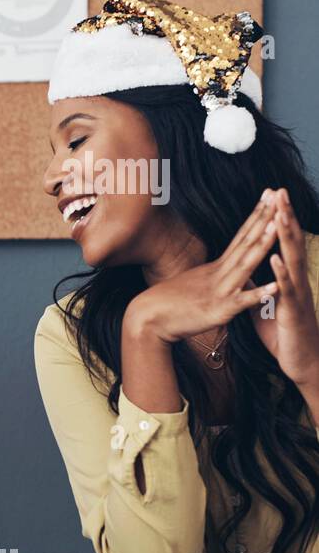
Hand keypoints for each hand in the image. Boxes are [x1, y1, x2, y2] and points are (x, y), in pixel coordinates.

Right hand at [125, 189, 279, 343]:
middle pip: (245, 243)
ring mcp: (219, 291)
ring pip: (244, 265)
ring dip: (262, 246)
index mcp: (215, 268)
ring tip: (277, 226)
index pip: (240, 236)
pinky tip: (275, 286)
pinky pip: (241, 302)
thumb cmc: (166, 305)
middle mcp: (219, 274)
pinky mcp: (218, 311)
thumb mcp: (192, 284)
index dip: (256, 215)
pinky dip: (258, 294)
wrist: (146, 320)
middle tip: (279, 194)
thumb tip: (217, 273)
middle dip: (264, 218)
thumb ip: (209, 278)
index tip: (269, 195)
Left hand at [253, 188, 318, 390]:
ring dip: (286, 239)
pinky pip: (287, 291)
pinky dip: (281, 275)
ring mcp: (297, 295)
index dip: (277, 219)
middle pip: (291, 244)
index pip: (283, 242)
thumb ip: (260, 284)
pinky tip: (275, 259)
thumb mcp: (267, 303)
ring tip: (280, 215)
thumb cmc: (285, 332)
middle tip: (279, 191)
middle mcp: (296, 281)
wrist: (302, 361)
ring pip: (292, 261)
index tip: (271, 195)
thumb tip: (249, 269)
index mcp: (288, 277)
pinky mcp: (294, 313)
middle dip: (285, 217)